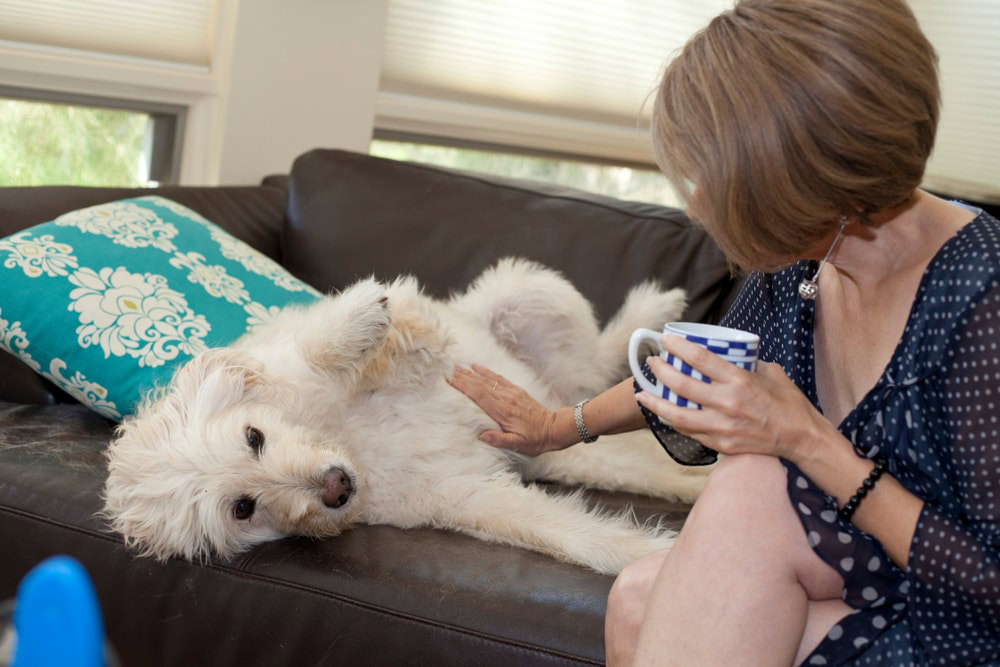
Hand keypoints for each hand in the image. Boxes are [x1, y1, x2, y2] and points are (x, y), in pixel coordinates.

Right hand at [446, 364, 562, 455]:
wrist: (554, 428)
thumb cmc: (535, 440)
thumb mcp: (518, 444)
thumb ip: (500, 440)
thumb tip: (481, 435)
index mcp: (502, 411)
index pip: (478, 395)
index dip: (463, 386)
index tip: (449, 380)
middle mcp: (505, 398)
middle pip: (479, 384)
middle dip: (462, 376)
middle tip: (445, 370)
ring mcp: (511, 393)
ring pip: (487, 379)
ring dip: (470, 372)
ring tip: (455, 366)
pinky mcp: (516, 390)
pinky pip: (498, 378)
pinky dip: (486, 371)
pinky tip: (476, 367)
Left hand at [636, 335, 829, 461]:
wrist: (801, 439)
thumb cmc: (789, 404)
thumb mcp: (771, 373)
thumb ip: (748, 364)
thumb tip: (731, 355)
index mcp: (740, 381)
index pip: (701, 359)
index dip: (679, 347)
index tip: (665, 340)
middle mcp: (727, 403)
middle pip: (682, 385)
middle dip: (661, 371)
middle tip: (652, 363)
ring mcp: (722, 427)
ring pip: (677, 415)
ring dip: (656, 403)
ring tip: (643, 394)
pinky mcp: (721, 444)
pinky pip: (690, 432)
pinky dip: (675, 422)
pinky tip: (665, 415)